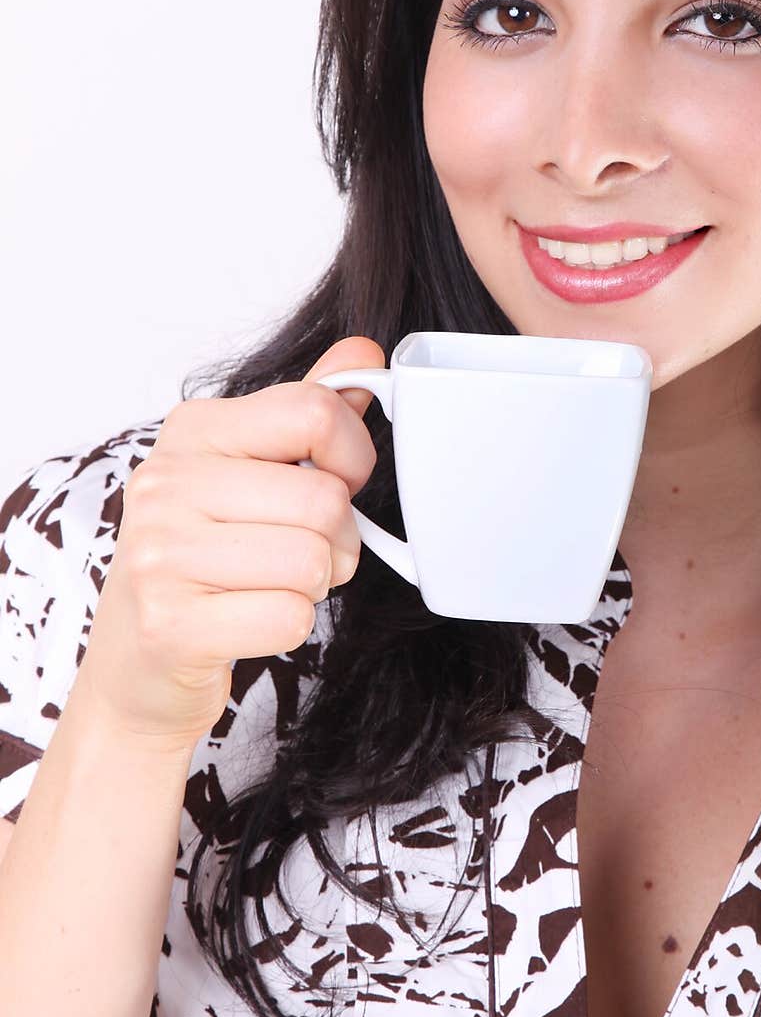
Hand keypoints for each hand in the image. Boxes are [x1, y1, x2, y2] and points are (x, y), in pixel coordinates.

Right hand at [73, 336, 384, 747]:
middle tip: (298, 555)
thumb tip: (365, 353)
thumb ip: (308, 413)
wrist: (139, 662)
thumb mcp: (250, 472)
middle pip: (326, 500)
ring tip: (268, 586)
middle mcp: (165, 483)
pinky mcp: (170, 623)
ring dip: (314, 586)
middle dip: (338, 541)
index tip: (337, 481)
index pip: (315, 411)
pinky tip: (246, 621)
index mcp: (191, 431)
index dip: (352, 456)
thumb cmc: (205, 559)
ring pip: (313, 561)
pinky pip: (290, 617)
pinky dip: (288, 627)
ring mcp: (159, 553)